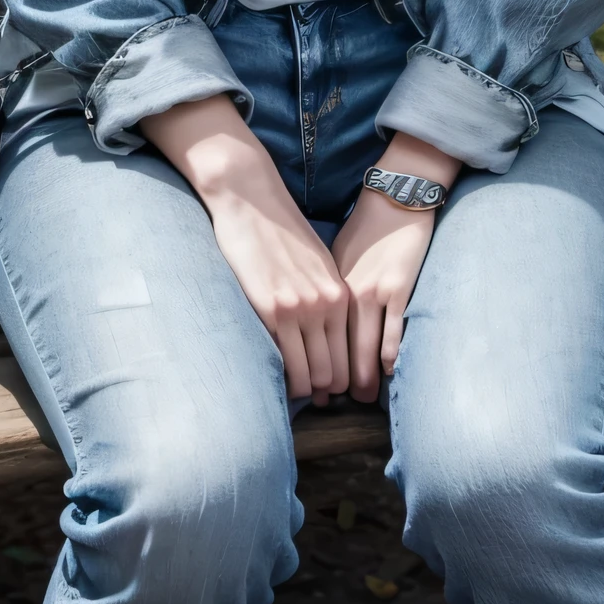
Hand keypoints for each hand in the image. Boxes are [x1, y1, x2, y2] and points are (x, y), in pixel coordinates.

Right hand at [142, 93, 348, 403]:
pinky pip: (285, 362)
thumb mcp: (318, 265)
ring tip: (299, 396)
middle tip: (320, 404)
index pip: (352, 353)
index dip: (346, 379)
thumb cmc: (282, 233)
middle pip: (336, 371)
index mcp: (340, 293)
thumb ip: (327, 298)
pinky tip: (279, 380)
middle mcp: (327, 304)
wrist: (252, 199)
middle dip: (329, 393)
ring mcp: (300, 309)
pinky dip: (285, 379)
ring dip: (307, 391)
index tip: (336, 393)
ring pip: (313, 375)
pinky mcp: (271, 309)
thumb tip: (330, 334)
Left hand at [332, 136, 460, 401]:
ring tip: (361, 398)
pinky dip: (389, 355)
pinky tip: (388, 372)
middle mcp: (347, 293)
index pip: (318, 334)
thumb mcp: (334, 257)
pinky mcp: (399, 288)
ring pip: (366, 346)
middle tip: (332, 403)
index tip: (311, 384)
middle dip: (335, 379)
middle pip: (339, 346)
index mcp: (330, 285)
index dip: (314, 362)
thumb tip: (317, 318)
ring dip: (364, 376)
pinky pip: (394, 331)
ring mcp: (374, 292)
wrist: (394, 198)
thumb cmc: (364, 227)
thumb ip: (328, 288)